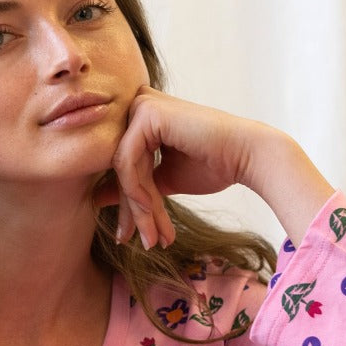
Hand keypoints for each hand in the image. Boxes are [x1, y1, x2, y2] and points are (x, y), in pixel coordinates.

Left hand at [99, 88, 332, 250]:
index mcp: (142, 117)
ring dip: (136, 208)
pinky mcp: (147, 112)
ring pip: (121, 168)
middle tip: (135, 241)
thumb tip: (97, 196)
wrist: (248, 156)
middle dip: (129, 209)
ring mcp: (141, 105)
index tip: (132, 235)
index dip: (127, 202)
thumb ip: (133, 185)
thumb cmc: (213, 165)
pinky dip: (136, 191)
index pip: (122, 163)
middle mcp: (138, 104)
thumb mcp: (162, 180)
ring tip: (150, 237)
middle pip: (118, 166)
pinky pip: (128, 161)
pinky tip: (149, 213)